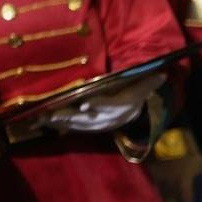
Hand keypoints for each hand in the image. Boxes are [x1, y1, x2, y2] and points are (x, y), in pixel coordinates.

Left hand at [40, 73, 164, 133]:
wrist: (128, 115)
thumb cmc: (132, 97)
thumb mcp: (141, 89)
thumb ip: (148, 83)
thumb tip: (161, 74)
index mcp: (116, 108)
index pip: (106, 106)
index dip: (96, 106)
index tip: (85, 104)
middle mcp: (103, 118)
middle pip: (85, 118)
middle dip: (68, 116)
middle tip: (53, 113)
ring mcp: (93, 124)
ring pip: (73, 123)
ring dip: (58, 121)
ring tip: (42, 117)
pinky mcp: (84, 125)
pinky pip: (68, 126)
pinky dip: (55, 124)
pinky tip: (41, 121)